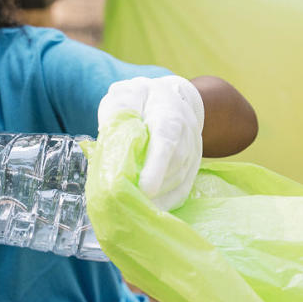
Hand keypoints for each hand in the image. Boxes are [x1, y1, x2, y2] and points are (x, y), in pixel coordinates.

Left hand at [98, 76, 203, 210]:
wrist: (173, 98)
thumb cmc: (144, 98)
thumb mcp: (128, 92)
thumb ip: (120, 108)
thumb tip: (110, 131)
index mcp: (169, 114)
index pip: (167, 141)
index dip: (157, 166)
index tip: (145, 189)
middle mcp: (186, 135)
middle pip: (174, 166)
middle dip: (152, 186)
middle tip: (124, 198)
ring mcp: (192, 154)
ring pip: (177, 181)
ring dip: (155, 196)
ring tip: (130, 204)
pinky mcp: (191, 169)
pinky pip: (181, 191)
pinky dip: (164, 203)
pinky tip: (146, 209)